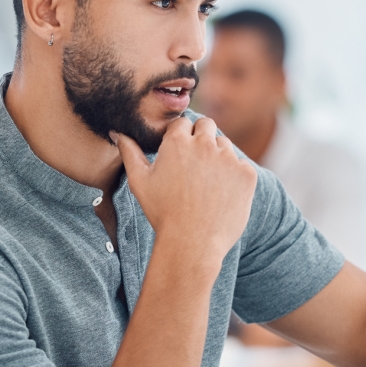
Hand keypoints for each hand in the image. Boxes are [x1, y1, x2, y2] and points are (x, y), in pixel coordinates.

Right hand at [114, 117, 256, 260]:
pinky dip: (234, 176)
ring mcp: (229, 158)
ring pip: (225, 145)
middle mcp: (205, 144)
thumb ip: (130, 152)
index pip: (183, 123)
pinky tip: (222, 195)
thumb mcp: (139, 182)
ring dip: (218, 157)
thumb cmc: (162, 213)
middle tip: (195, 165)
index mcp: (177, 142)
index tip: (180, 155)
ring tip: (207, 185)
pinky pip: (242, 165)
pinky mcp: (247, 174)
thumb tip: (118, 132)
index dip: (181, 137)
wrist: (192, 244)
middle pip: (207, 125)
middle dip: (201, 137)